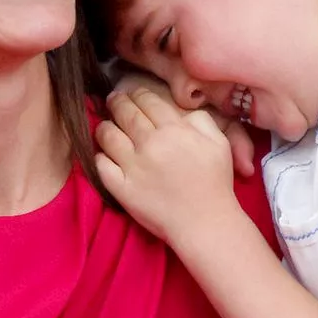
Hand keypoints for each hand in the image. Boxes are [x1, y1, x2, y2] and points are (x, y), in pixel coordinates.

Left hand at [112, 72, 255, 177]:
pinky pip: (100, 164)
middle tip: (113, 99)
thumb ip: (200, 120)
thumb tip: (181, 110)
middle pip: (125, 112)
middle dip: (116, 102)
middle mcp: (150, 144)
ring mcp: (133, 166)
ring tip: (105, 125)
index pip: (147, 100)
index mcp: (174, 130)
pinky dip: (99, 155)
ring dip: (104, 126)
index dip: (137, 94)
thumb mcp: (218, 143)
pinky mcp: (121, 188)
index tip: (132, 94)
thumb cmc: (215, 183)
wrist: (205, 223)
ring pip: (107, 135)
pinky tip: (103, 153)